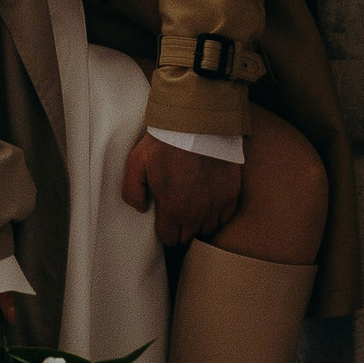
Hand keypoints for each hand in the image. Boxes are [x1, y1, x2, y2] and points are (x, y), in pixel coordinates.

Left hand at [120, 133, 243, 247]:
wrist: (198, 124)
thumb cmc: (166, 142)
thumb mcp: (136, 163)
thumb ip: (132, 191)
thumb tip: (140, 208)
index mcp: (173, 210)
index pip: (169, 239)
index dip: (164, 230)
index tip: (164, 218)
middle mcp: (197, 214)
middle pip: (188, 237)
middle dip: (180, 228)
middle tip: (177, 211)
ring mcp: (217, 206)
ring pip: (208, 230)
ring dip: (199, 223)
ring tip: (193, 207)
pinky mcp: (231, 194)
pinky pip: (225, 217)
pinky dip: (217, 213)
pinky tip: (209, 202)